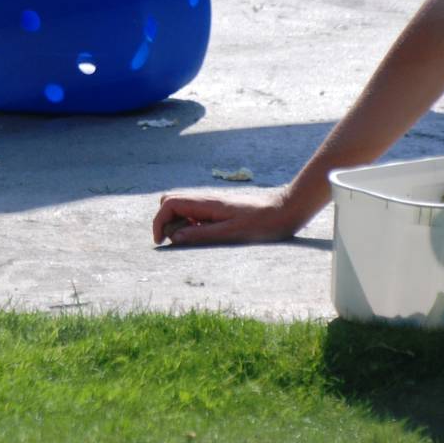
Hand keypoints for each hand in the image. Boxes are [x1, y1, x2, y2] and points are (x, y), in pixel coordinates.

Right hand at [151, 191, 304, 245]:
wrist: (284, 211)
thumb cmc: (261, 224)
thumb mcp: (230, 233)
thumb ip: (200, 235)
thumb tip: (173, 237)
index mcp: (205, 203)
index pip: (169, 204)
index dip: (159, 221)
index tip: (160, 241)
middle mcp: (205, 200)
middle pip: (171, 202)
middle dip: (166, 221)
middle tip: (176, 241)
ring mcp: (212, 205)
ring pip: (182, 209)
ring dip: (179, 225)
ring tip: (193, 241)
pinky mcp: (219, 210)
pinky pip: (196, 215)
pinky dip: (192, 226)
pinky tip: (206, 238)